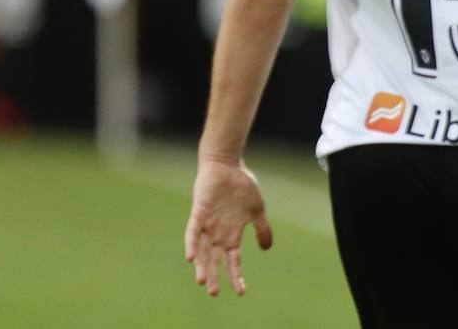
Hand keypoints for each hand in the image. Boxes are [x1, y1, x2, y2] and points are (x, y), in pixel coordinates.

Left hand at [185, 157, 273, 296]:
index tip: (241, 292)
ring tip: (202, 281)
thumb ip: (262, 229)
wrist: (229, 164)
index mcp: (232, 234)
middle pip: (214, 259)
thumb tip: (267, 249)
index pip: (233, 260)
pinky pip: (192, 232)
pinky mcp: (199, 213)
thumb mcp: (257, 209)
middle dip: (213, 275)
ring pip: (201, 250)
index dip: (236, 276)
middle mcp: (218, 233)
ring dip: (201, 265)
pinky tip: (190, 257)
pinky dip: (190, 245)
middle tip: (213, 292)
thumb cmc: (242, 185)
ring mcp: (207, 224)